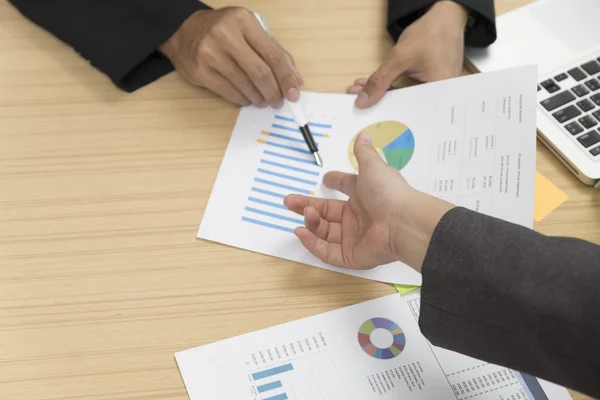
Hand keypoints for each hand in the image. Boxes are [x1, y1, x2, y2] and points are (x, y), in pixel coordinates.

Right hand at [159, 7, 302, 106]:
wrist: (182, 31)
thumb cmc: (221, 31)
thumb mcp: (248, 30)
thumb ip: (272, 50)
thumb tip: (294, 79)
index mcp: (243, 21)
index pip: (273, 54)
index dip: (286, 77)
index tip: (294, 93)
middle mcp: (226, 35)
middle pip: (260, 72)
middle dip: (274, 92)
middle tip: (278, 101)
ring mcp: (210, 54)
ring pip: (245, 85)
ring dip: (259, 97)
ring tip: (263, 100)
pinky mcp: (200, 71)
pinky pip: (229, 92)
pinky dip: (243, 99)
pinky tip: (247, 98)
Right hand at [284, 133, 453, 270]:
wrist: (402, 223)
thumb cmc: (387, 192)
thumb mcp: (372, 166)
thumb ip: (363, 152)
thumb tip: (363, 134)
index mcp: (364, 196)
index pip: (346, 189)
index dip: (335, 182)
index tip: (324, 179)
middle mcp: (358, 217)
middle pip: (327, 213)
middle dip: (307, 207)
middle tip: (289, 201)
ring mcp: (354, 238)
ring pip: (324, 232)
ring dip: (311, 223)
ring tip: (306, 214)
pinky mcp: (351, 256)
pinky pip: (327, 252)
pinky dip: (313, 243)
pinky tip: (302, 232)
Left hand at [349, 1, 467, 108]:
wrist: (445, 18)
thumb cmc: (431, 34)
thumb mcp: (400, 58)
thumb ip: (380, 80)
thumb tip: (363, 101)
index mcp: (439, 95)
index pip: (408, 112)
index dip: (384, 113)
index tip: (364, 111)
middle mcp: (440, 98)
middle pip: (406, 108)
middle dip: (381, 103)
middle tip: (359, 101)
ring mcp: (434, 91)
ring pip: (405, 99)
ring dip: (384, 93)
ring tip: (362, 91)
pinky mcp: (428, 85)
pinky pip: (408, 90)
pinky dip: (392, 86)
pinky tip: (374, 85)